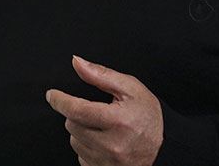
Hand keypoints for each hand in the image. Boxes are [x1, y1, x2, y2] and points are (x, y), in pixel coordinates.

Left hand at [46, 56, 163, 165]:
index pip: (77, 110)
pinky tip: (103, 142)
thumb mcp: (130, 88)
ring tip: (102, 128)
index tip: (52, 95)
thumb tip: (77, 63)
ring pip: (74, 140)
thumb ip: (101, 74)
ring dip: (81, 131)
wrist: (166, 147)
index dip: (60, 100)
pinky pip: (81, 156)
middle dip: (78, 114)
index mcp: (118, 121)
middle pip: (72, 124)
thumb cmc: (149, 117)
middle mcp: (112, 145)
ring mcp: (108, 162)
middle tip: (96, 113)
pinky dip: (87, 147)